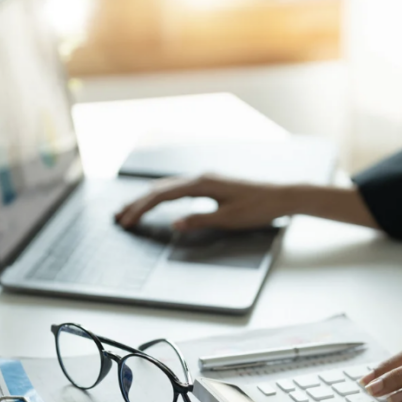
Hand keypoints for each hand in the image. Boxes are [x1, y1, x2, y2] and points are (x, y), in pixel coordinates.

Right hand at [115, 175, 378, 230]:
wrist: (281, 197)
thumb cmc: (258, 209)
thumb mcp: (228, 219)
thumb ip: (199, 221)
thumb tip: (174, 224)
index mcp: (202, 184)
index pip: (163, 195)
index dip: (142, 208)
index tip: (127, 219)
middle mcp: (201, 177)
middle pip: (161, 189)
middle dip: (138, 203)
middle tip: (120, 217)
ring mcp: (206, 179)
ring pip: (169, 187)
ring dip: (148, 199)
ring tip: (131, 210)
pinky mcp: (212, 184)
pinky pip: (179, 189)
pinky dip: (163, 197)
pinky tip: (158, 202)